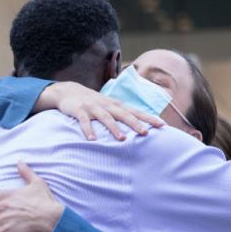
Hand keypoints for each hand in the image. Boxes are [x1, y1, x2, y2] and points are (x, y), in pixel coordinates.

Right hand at [35, 81, 163, 140]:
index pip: (136, 112)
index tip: (162, 125)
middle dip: (136, 123)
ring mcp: (93, 107)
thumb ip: (123, 114)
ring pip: (106, 118)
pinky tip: (92, 140)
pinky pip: (84, 121)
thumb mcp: (110, 106)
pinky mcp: (79, 111)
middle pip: (124, 114)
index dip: (149, 118)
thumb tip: (141, 126)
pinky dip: (88, 130)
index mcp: (117, 105)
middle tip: (146, 133)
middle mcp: (107, 105)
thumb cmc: (94, 102)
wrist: (68, 91)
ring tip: (122, 139)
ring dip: (114, 128)